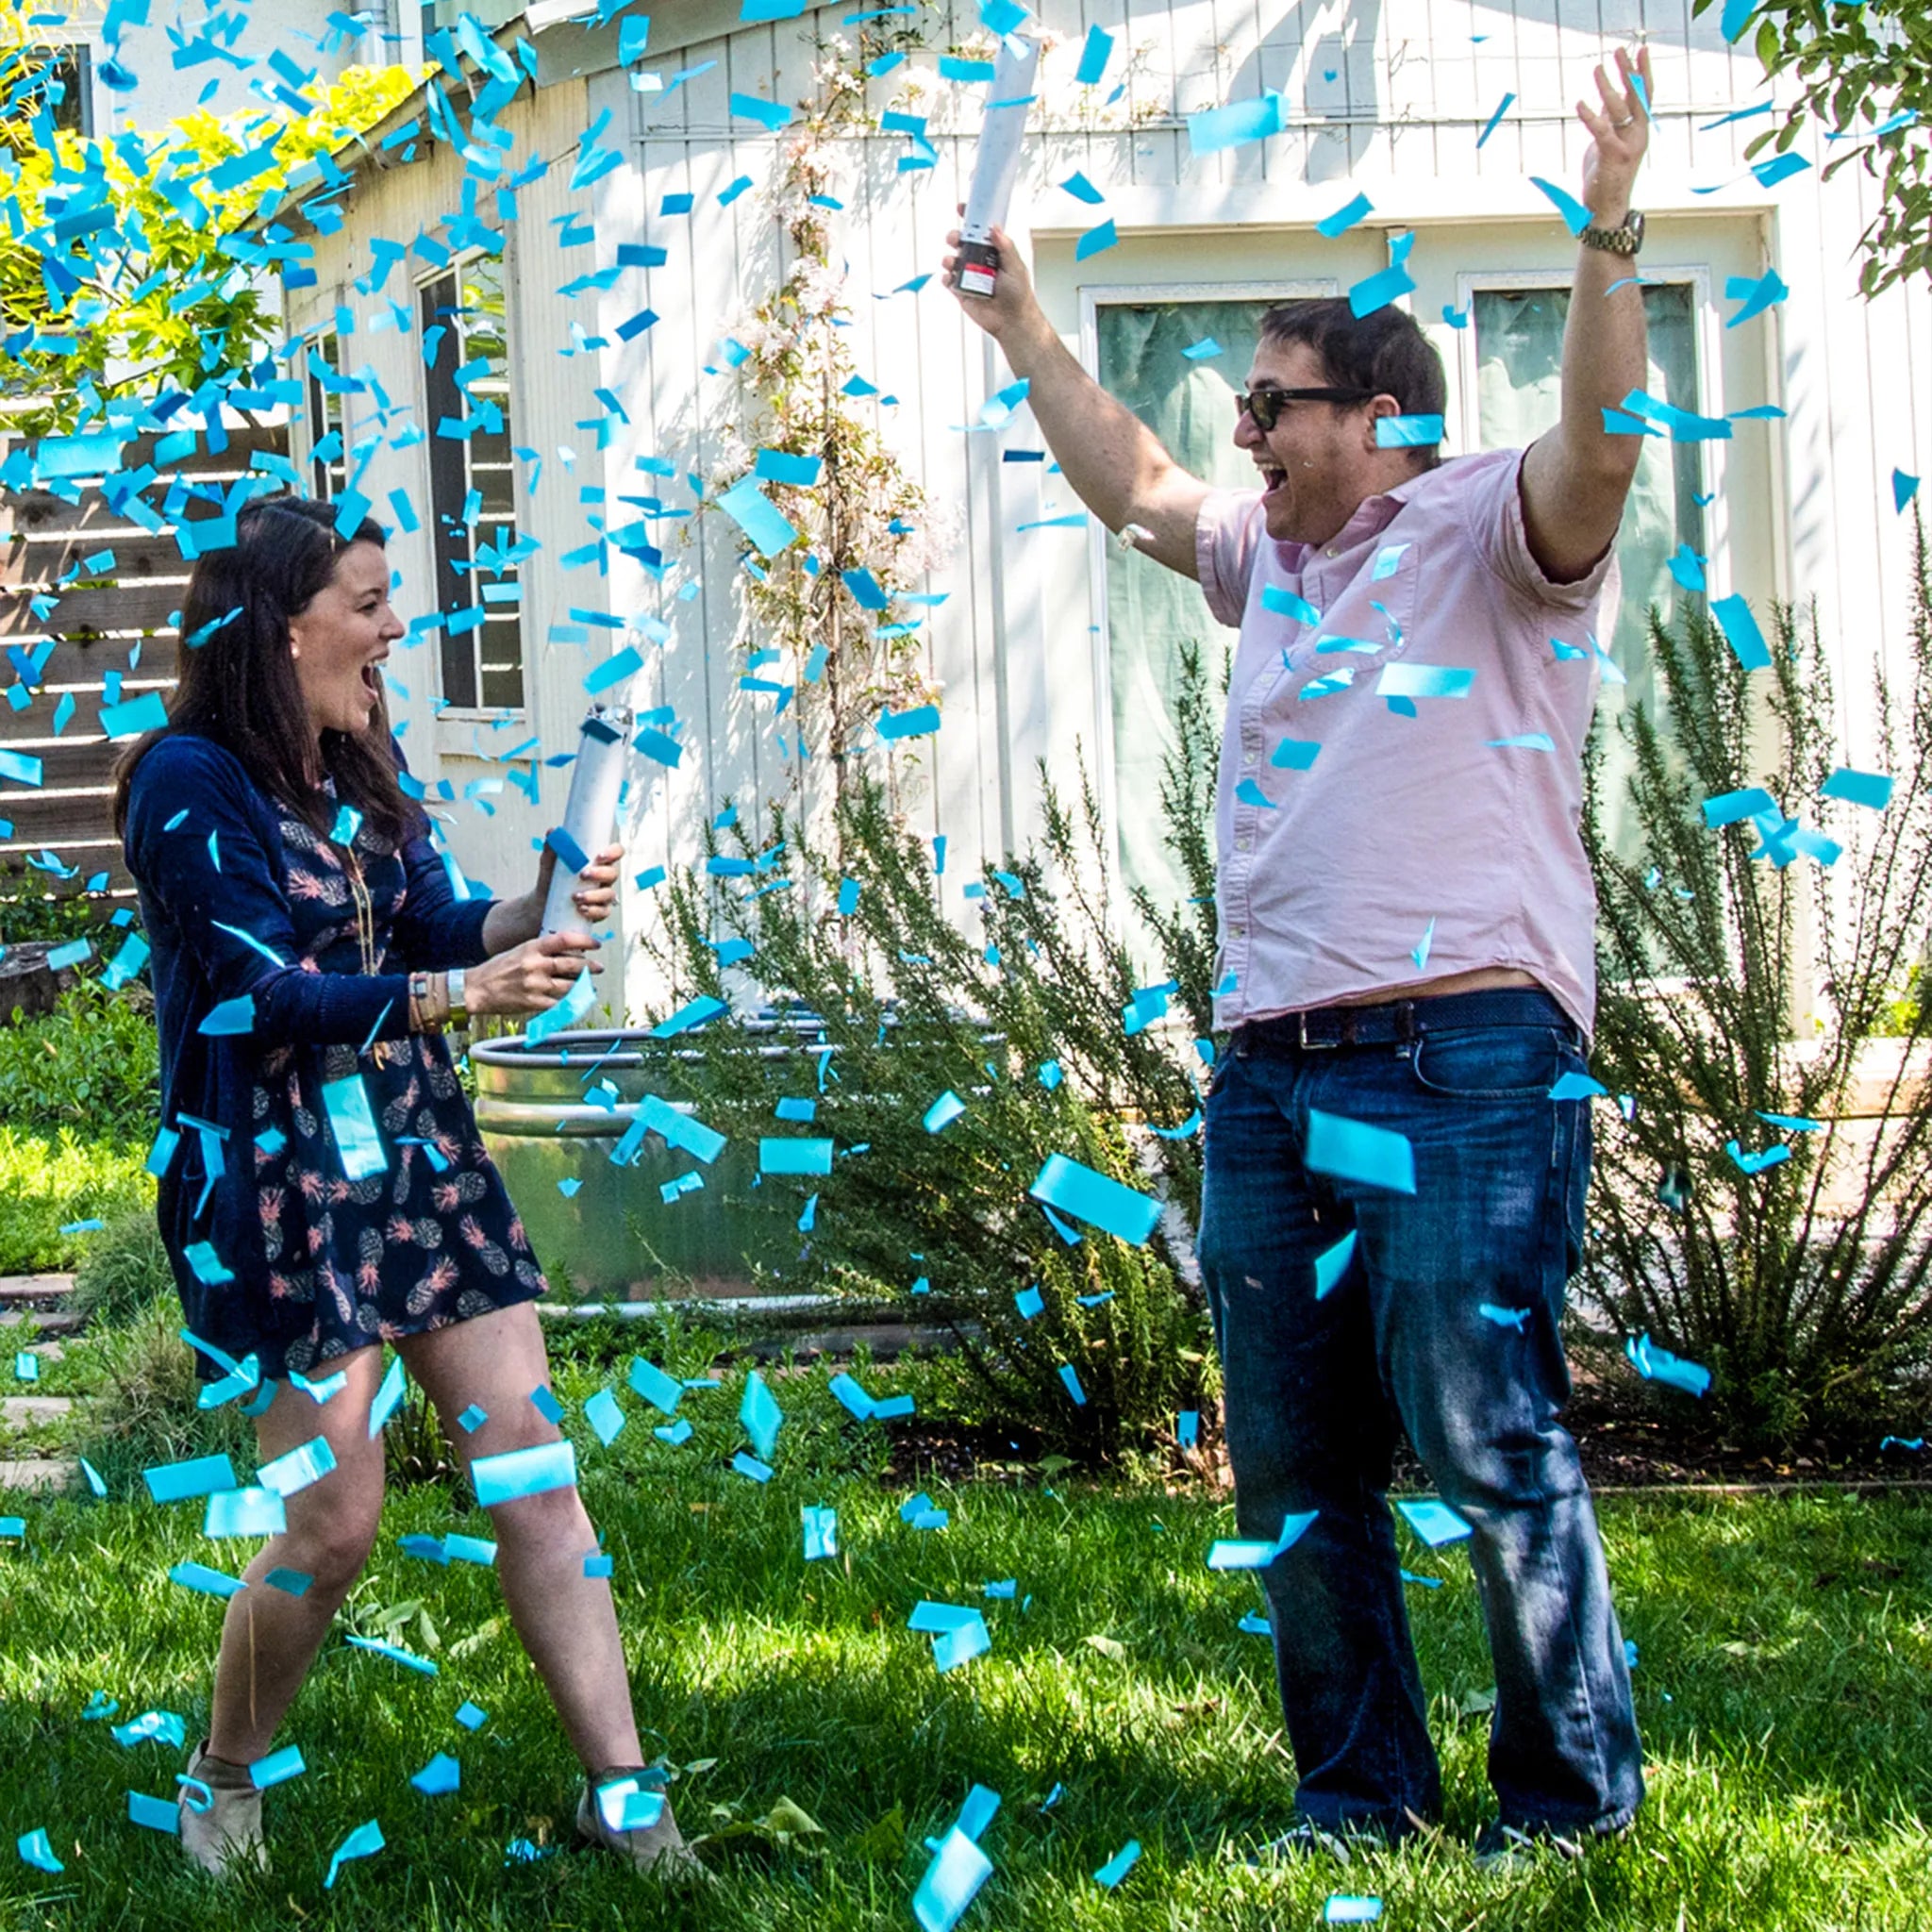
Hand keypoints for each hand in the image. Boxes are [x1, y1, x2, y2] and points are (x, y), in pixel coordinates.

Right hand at [465, 930, 602, 1017]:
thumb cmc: (499, 969)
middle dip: (589, 967)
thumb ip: (541, 950)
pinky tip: (578, 1000)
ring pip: (569, 985)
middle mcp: (535, 965)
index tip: (595, 944)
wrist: (477, 989)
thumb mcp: (520, 951)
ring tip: (591, 984)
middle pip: (571, 964)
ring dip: (584, 985)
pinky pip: (559, 1003)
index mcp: (531, 948)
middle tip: (598, 967)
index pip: (564, 940)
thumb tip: (568, 950)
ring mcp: (535, 985)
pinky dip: (571, 1002)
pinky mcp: (533, 1003)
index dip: (584, 941)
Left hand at [532, 839, 621, 925]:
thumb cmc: (551, 881)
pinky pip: (603, 912)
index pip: (615, 852)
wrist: (543, 904)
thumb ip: (552, 848)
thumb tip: (553, 831)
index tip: (599, 856)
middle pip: (613, 873)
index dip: (613, 852)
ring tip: (575, 897)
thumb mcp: (549, 863)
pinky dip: (593, 911)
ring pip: (608, 894)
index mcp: (597, 862)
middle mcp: (603, 878)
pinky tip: (581, 909)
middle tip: (582, 875)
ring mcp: (602, 895)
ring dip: (594, 895)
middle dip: (600, 874)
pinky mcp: (598, 911)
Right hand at [942, 208, 1043, 343]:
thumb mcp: (1015, 266)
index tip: (963, 208)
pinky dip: (946, 277)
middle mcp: (979, 261)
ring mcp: (969, 275)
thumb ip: (1005, 246)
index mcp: (993, 251)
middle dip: (955, 237)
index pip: (980, 231)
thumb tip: (995, 227)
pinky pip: (948, 280)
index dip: (971, 218)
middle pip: (962, 242)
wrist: (1011, 321)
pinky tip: (951, 278)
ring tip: (952, 262)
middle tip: (956, 239)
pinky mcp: (961, 291)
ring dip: (949, 257)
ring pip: (952, 259)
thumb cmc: (1018, 295)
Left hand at [1578, 45, 1652, 224]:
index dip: (1642, 72)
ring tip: (1597, 68)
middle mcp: (1638, 135)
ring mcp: (1627, 145)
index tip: (1640, 50)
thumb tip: (1607, 97)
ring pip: (1619, 108)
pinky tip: (1579, 103)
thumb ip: (1610, 120)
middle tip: (1619, 50)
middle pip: (1637, 95)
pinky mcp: (1612, 156)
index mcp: (1639, 130)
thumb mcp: (1608, 141)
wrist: (1605, 209)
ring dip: (1607, 86)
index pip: (1644, 94)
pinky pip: (1601, 131)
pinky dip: (1589, 116)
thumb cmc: (1605, 176)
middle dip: (1628, 70)